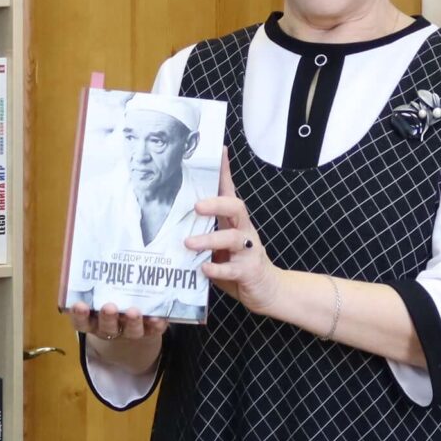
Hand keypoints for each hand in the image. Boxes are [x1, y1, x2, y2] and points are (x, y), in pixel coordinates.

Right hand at [67, 303, 166, 373]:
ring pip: (130, 331)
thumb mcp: (100, 308)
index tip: (78, 306)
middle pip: (107, 327)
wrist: (131, 344)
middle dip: (108, 318)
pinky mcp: (149, 335)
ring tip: (133, 312)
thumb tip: (93, 268)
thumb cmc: (112, 316)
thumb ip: (97, 294)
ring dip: (132, 322)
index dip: (79, 316)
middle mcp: (110, 332)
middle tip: (109, 308)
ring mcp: (130, 335)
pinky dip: (157, 326)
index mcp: (93, 324)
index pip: (82, 322)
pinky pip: (153, 332)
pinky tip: (159, 319)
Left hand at [187, 152, 282, 316]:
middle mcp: (244, 232)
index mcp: (235, 223)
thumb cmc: (238, 265)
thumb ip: (204, 235)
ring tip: (189, 243)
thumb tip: (172, 223)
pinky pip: (233, 269)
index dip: (224, 171)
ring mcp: (249, 251)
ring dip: (210, 239)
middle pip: (236, 208)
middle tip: (196, 206)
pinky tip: (204, 269)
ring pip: (233, 238)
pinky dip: (218, 269)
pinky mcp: (249, 271)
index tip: (219, 150)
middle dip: (216, 203)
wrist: (268, 291)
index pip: (229, 192)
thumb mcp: (221, 246)